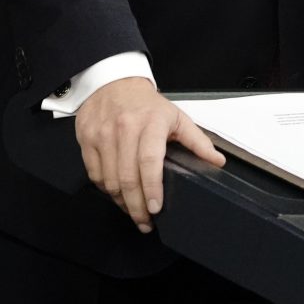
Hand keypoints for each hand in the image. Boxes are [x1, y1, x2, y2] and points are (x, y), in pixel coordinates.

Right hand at [75, 76, 225, 232]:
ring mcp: (102, 134)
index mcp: (151, 123)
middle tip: (145, 222)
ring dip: (121, 202)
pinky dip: (106, 189)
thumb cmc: (147, 104)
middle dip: (136, 206)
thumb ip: (197, 141)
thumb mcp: (177, 117)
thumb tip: (217, 161)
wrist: (113, 82)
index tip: (156, 208)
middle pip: (127, 177)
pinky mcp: (87, 139)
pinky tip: (117, 194)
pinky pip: (94, 173)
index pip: (149, 161)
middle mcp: (125, 129)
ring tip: (133, 211)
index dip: (151, 188)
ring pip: (109, 179)